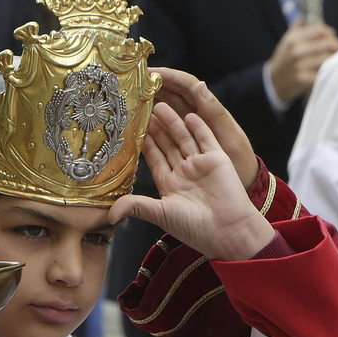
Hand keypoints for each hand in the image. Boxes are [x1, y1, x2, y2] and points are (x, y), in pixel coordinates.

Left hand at [109, 103, 272, 260]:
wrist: (228, 231)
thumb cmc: (195, 227)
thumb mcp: (161, 214)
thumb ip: (136, 206)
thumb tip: (109, 214)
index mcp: (171, 185)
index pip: (155, 158)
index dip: (145, 143)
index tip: (133, 128)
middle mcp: (185, 173)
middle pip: (168, 144)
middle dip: (157, 128)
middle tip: (145, 109)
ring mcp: (201, 165)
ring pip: (184, 138)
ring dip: (173, 122)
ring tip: (160, 106)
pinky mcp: (217, 159)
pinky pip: (206, 139)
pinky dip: (198, 127)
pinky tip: (188, 115)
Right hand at [146, 67, 258, 188]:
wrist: (244, 185)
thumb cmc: (240, 159)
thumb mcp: (229, 136)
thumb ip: (214, 113)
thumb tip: (200, 85)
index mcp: (208, 109)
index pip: (186, 85)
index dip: (169, 76)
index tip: (151, 71)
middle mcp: (196, 115)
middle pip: (172, 95)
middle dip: (154, 87)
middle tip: (134, 84)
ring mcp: (188, 130)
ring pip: (166, 111)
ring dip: (150, 104)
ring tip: (132, 101)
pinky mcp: (182, 144)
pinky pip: (164, 131)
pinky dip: (151, 125)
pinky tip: (139, 124)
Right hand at [267, 23, 337, 103]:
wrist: (273, 81)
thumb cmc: (284, 58)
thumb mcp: (286, 41)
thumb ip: (296, 28)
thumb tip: (303, 17)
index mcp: (294, 38)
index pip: (320, 30)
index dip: (330, 33)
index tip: (333, 37)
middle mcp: (297, 50)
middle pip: (329, 43)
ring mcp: (300, 65)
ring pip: (329, 58)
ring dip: (335, 59)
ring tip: (335, 59)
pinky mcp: (304, 79)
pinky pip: (324, 72)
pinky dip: (329, 71)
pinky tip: (328, 71)